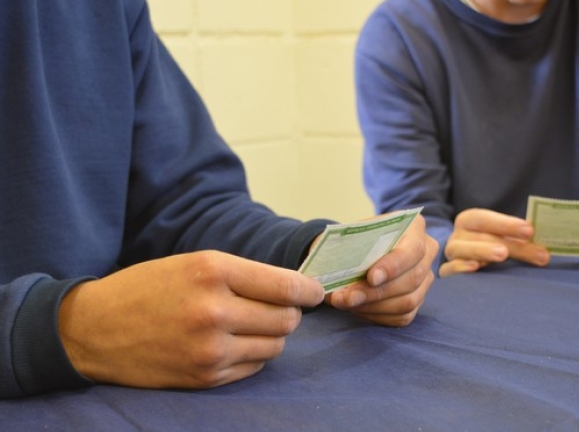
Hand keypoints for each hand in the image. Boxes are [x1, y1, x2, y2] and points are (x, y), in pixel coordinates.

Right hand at [58, 251, 324, 389]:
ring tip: (248, 325)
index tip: (315, 292)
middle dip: (289, 313)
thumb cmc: (148, 288)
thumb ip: (245, 275)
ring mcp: (210, 349)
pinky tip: (231, 343)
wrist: (95, 328)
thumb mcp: (195, 262)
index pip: (286, 286)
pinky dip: (252, 356)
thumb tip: (296, 289)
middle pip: (287, 320)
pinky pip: (254, 368)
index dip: (309, 290)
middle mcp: (215, 311)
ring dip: (270, 336)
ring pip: (275, 346)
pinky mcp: (205, 377)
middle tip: (275, 307)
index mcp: (213, 271)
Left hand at [325, 215, 437, 326]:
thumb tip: (339, 271)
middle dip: (375, 292)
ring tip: (346, 303)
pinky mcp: (418, 300)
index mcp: (414, 227)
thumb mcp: (349, 235)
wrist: (354, 251)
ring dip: (373, 306)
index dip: (394, 266)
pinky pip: (402, 316)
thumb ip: (349, 247)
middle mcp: (426, 253)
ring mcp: (425, 279)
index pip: (413, 250)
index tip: (371, 277)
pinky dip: (376, 315)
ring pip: (408, 301)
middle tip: (347, 297)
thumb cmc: (353, 239)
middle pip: (412, 279)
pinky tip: (356, 309)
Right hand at [440, 208, 549, 276]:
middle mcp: (457, 235)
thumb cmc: (490, 247)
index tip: (530, 230)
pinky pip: (449, 269)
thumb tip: (546, 253)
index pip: (486, 218)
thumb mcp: (506, 241)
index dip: (507, 223)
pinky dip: (459, 267)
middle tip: (528, 245)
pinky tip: (474, 268)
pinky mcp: (446, 273)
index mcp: (470, 221)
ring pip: (461, 249)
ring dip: (482, 250)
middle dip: (507, 241)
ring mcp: (451, 254)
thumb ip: (521, 243)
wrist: (468, 265)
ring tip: (502, 255)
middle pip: (480, 235)